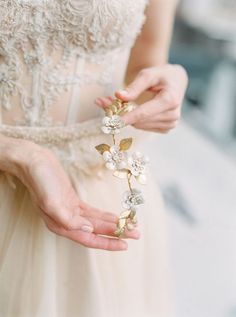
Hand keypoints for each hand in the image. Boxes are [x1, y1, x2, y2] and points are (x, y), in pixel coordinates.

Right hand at [1, 138, 139, 250]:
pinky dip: (104, 215)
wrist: (33, 160)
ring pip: (95, 222)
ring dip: (113, 224)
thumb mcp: (51, 201)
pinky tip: (114, 217)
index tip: (125, 244)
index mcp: (61, 224)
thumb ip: (68, 219)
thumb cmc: (40, 180)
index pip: (89, 239)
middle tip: (136, 234)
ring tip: (129, 226)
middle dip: (116, 233)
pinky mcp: (72, 200)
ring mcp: (70, 210)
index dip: (107, 242)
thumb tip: (88, 231)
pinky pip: (92, 212)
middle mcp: (66, 220)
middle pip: (96, 231)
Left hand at [95, 64, 187, 132]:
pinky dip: (131, 119)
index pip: (144, 113)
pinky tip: (126, 110)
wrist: (176, 82)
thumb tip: (119, 96)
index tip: (111, 121)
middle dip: (119, 113)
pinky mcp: (164, 129)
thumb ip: (134, 86)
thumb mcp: (148, 74)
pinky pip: (142, 127)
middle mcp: (172, 116)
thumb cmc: (162, 75)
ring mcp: (169, 125)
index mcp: (170, 100)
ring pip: (138, 125)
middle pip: (138, 120)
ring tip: (113, 102)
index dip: (126, 117)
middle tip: (102, 101)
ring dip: (124, 116)